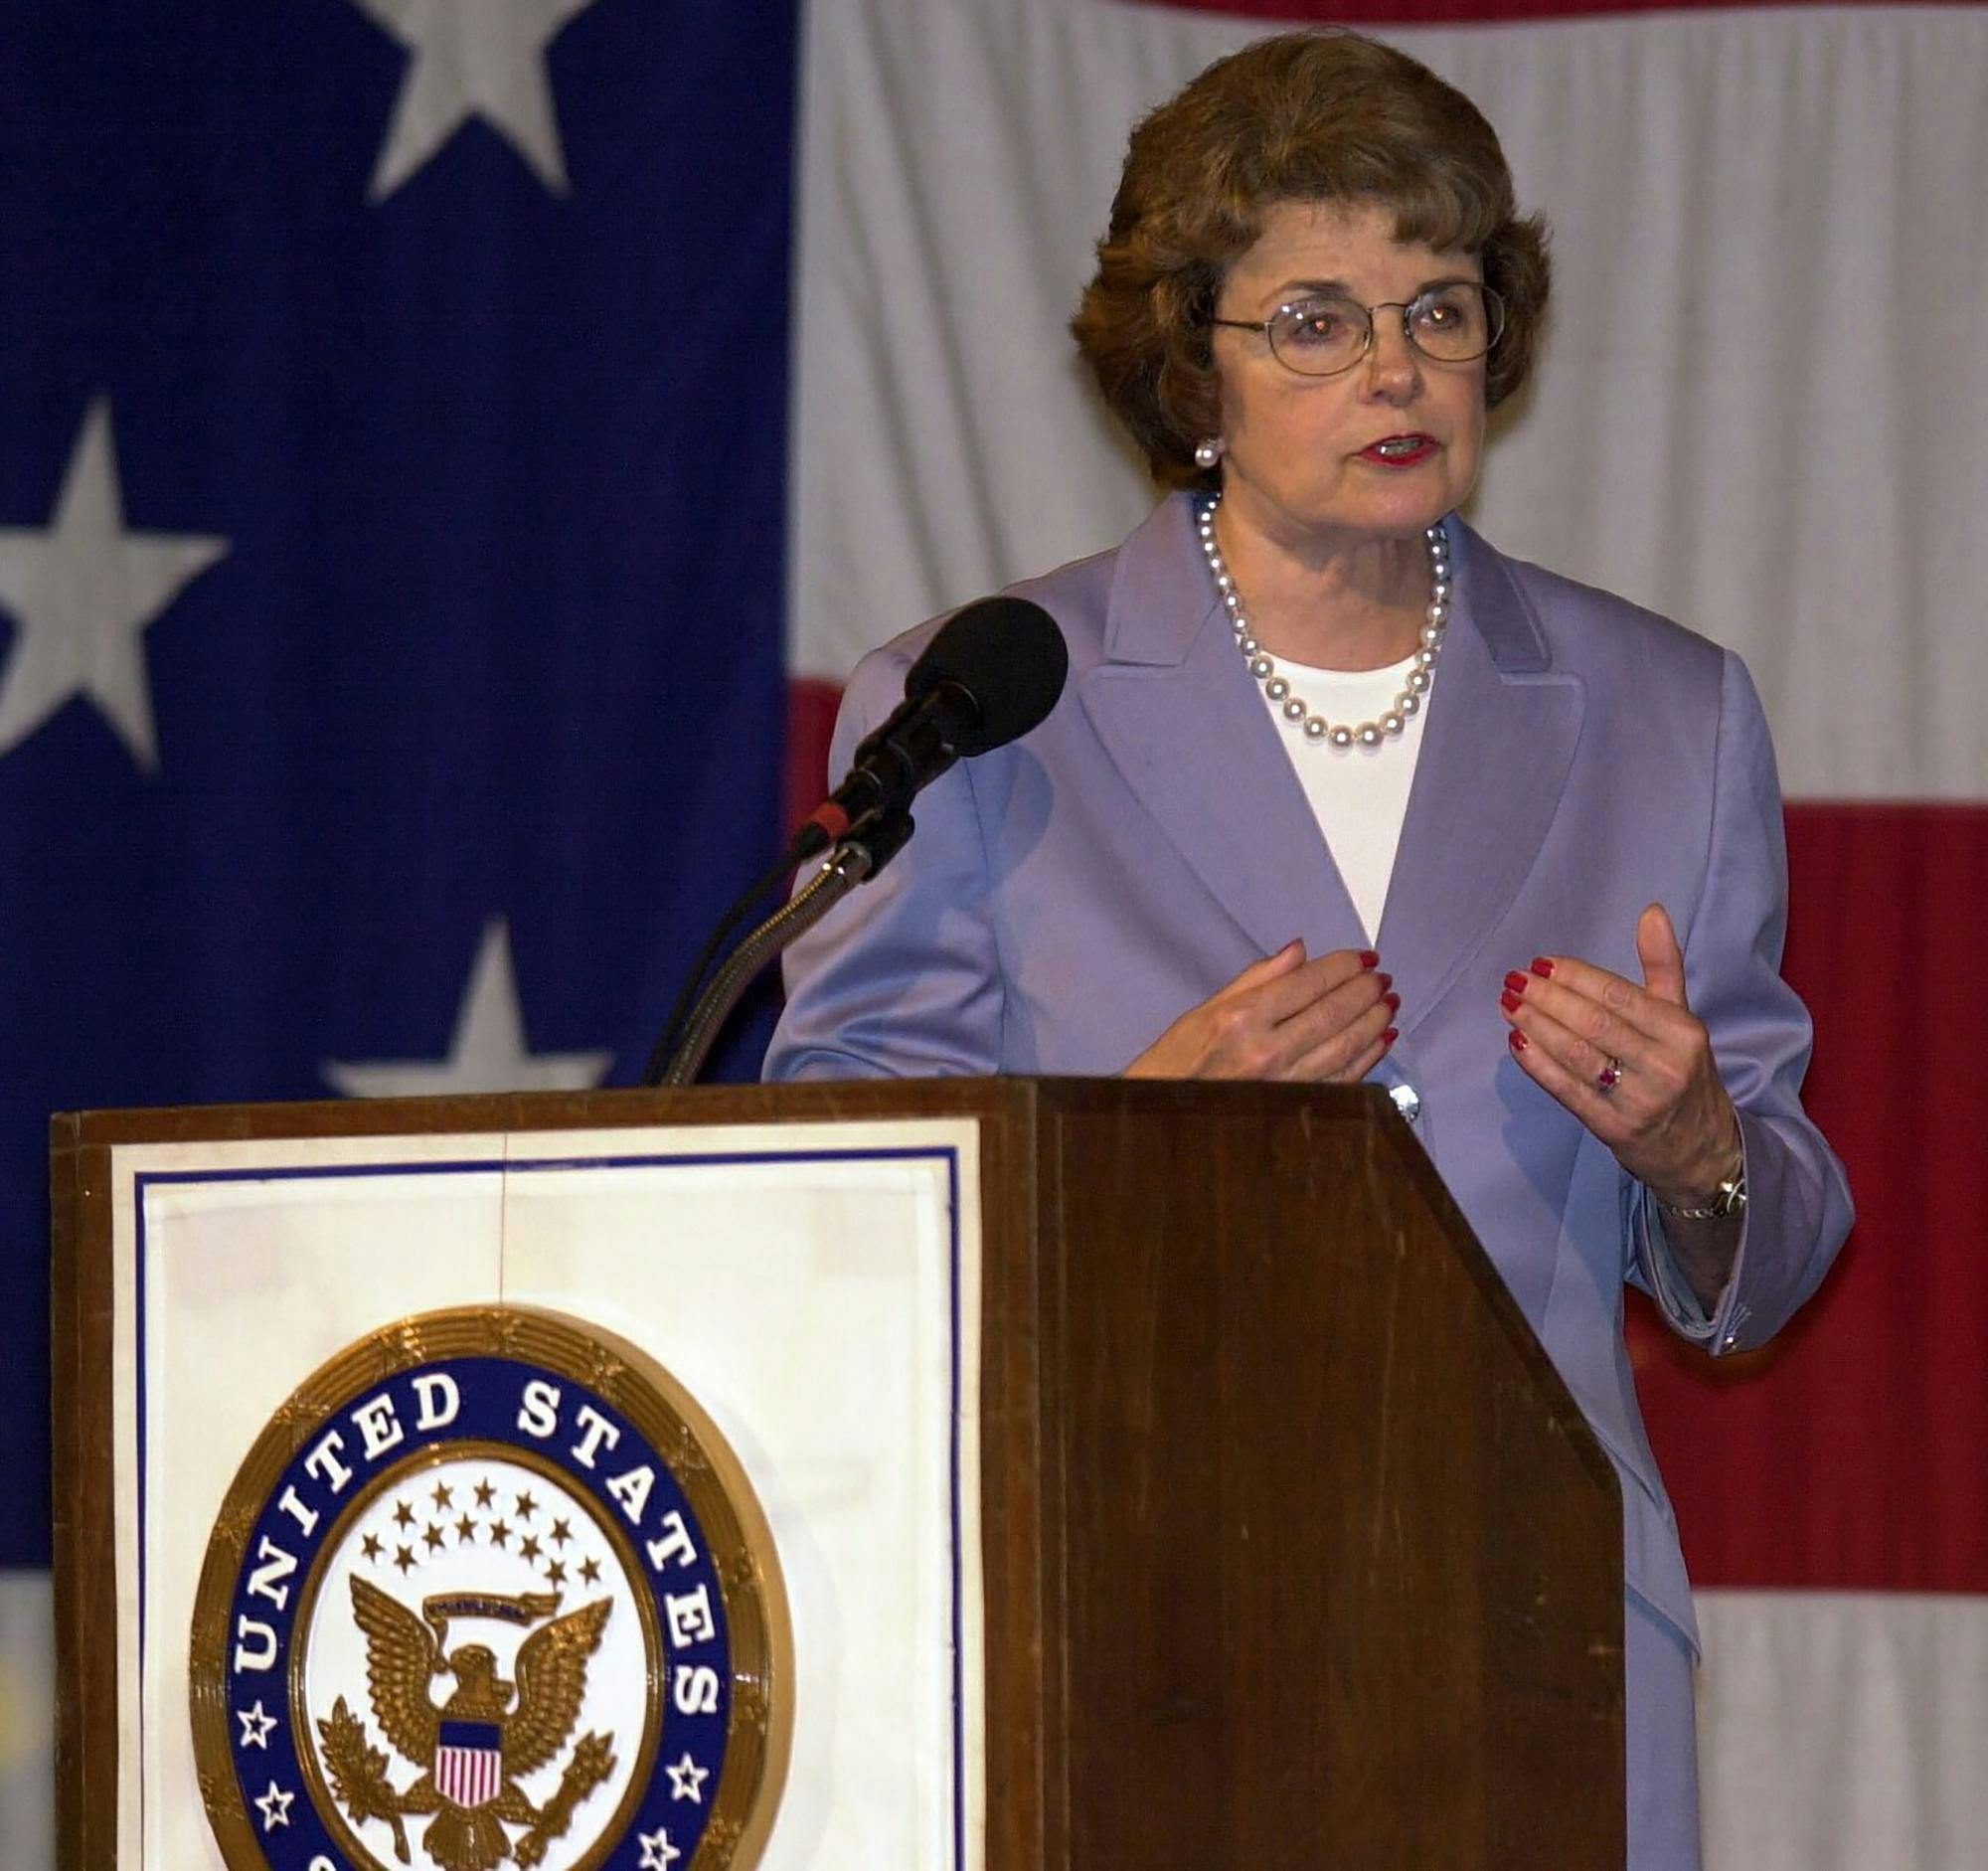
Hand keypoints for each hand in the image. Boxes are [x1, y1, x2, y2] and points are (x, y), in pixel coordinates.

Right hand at [1125, 940, 1397, 1081]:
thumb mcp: (1206, 1009)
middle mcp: (1267, 1050)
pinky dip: (1367, 1057)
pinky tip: (1381, 1040)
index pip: (1308, 983)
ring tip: (1388, 1003)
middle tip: (1381, 977)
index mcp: (1242, 1018)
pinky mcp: (1294, 1105)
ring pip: (1345, 1046)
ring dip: (1373, 1021)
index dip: (1342, 966)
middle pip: (1333, 1013)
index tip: (1363, 957)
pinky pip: (1343, 1079)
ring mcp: (1284, 1082)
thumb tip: (1300, 951)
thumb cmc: (1176, 1061)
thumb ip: (1258, 978)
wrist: (1160, 1115)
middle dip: (1364, 991)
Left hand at [1498, 904, 1738, 1202]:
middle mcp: (1663, 1065)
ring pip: (1576, 1055)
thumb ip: (1663, 966)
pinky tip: (1516, 1041)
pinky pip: (1567, 1090)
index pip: (1618, 997)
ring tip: (1509, 1004)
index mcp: (1682, 1032)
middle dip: (1548, 998)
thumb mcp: (1681, 1018)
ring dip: (1536, 1026)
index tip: (1540, 963)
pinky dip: (1537, 1064)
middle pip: (1593, 1024)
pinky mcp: (1612, 1128)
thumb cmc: (1682, 1072)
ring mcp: (1638, 1100)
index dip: (1575, 977)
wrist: (1701, 1149)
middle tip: (1514, 980)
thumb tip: (1651, 912)